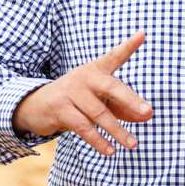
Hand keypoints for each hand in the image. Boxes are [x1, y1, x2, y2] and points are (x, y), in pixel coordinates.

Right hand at [12, 31, 152, 153]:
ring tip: (132, 144)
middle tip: (148, 112)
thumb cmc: (76, 101)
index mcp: (96, 70)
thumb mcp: (99, 99)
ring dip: (117, 131)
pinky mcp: (60, 109)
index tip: (142, 35)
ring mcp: (71, 92)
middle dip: (131, 101)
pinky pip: (83, 127)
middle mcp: (84, 77)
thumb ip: (123, 106)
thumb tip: (146, 116)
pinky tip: (110, 150)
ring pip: (99, 113)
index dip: (128, 46)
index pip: (114, 56)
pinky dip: (98, 140)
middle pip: (112, 87)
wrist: (36, 105)